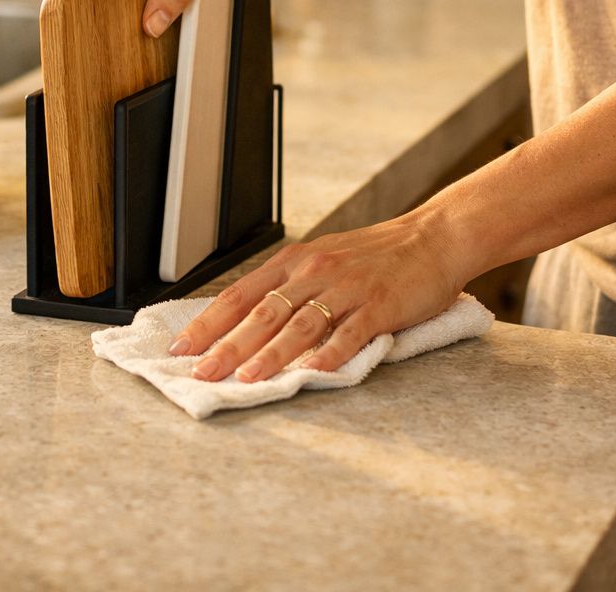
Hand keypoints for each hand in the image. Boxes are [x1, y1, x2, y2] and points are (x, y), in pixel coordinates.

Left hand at [168, 208, 468, 381]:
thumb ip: (290, 288)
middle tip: (200, 372)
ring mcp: (347, 289)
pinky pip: (349, 333)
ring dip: (269, 354)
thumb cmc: (377, 255)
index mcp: (295, 261)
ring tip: (245, 378)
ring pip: (299, 325)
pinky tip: (312, 374)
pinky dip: (329, 355)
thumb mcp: (324, 260)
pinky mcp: (379, 306)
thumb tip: (248, 323)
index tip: (181, 346)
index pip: (240, 293)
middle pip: (262, 312)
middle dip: (226, 345)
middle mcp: (315, 272)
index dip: (208, 321)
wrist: (434, 237)